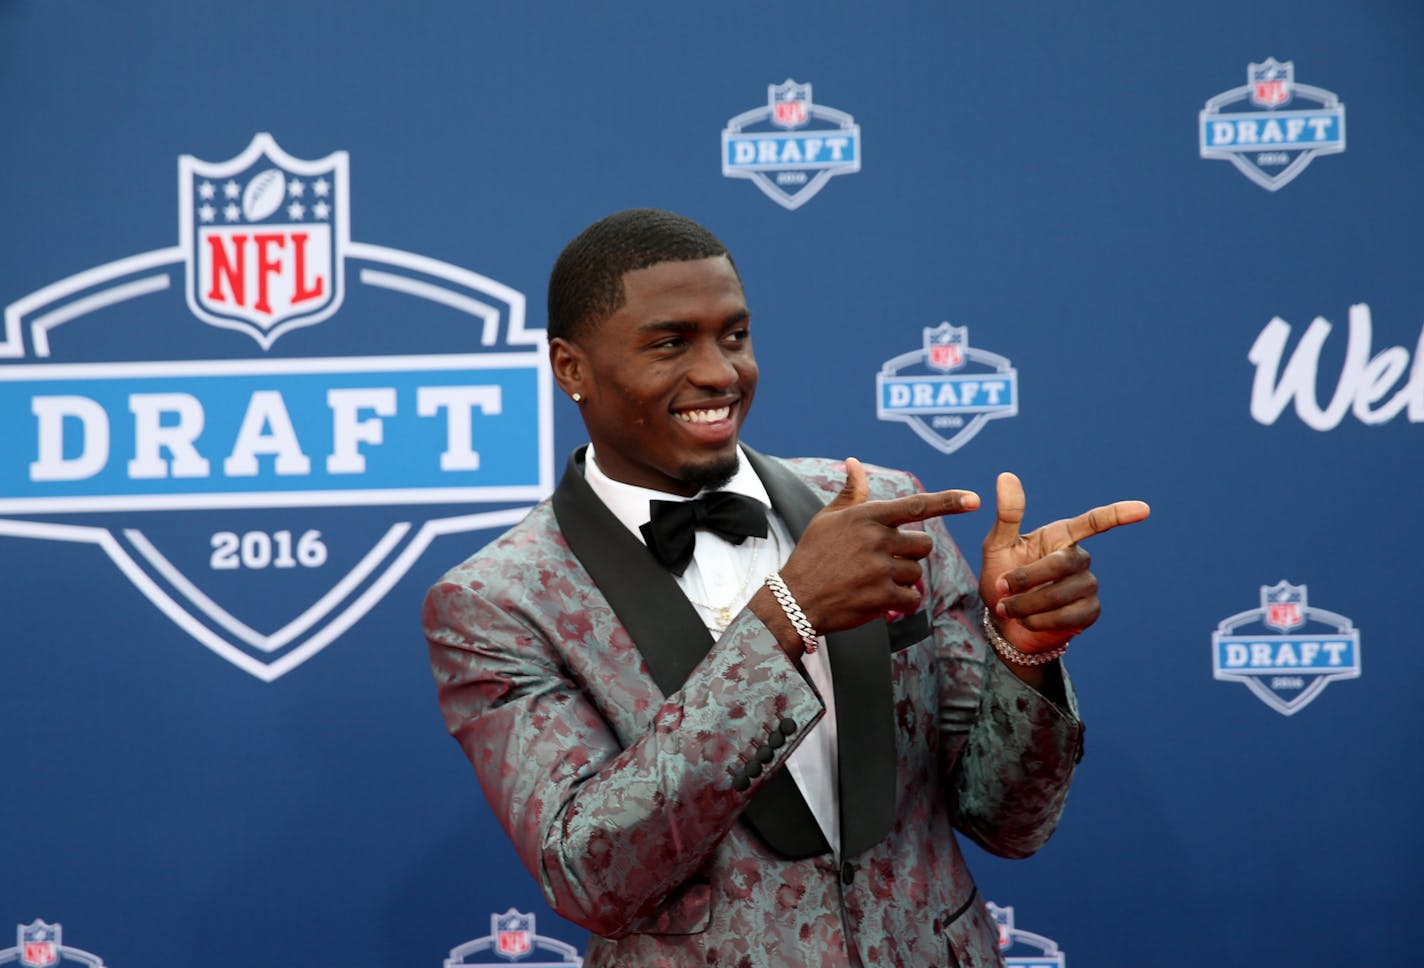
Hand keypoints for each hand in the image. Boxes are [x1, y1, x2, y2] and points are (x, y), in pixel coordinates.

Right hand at [777, 458, 978, 634]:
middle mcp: (876, 539)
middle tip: (886, 562)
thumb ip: (850, 493)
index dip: (948, 501)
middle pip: (923, 544)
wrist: (795, 599)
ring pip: (917, 573)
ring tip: (874, 582)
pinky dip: (901, 603)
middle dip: (911, 554)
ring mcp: (880, 568)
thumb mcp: (826, 519)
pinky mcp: (882, 596)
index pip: (915, 505)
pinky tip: (881, 601)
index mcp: (865, 516)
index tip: (974, 499)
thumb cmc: (812, 555)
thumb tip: (854, 462)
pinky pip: (912, 598)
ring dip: (903, 580)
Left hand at [980, 472, 1149, 654]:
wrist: (1003, 622)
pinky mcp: (1089, 611)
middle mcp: (1080, 558)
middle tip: (1001, 588)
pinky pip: (1068, 617)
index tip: (1144, 509)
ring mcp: (1088, 585)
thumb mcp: (997, 545)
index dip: (1118, 515)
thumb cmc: (1000, 577)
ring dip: (1026, 604)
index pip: (1094, 522)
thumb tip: (1006, 475)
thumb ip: (1007, 515)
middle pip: (1062, 563)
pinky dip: (1039, 621)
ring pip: (1062, 594)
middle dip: (1026, 578)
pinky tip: (1027, 621)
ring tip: (1007, 608)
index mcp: (1061, 536)